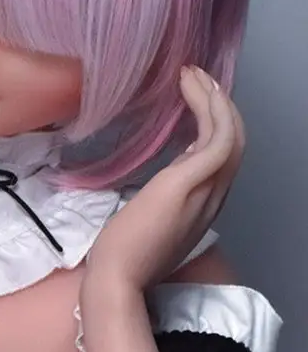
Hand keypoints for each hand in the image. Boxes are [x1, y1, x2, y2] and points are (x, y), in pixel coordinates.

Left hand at [82, 66, 244, 295]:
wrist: (117, 278)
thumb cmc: (124, 254)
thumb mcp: (156, 218)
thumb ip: (170, 195)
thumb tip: (173, 169)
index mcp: (204, 204)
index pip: (223, 157)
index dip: (216, 124)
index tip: (196, 101)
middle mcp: (213, 196)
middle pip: (235, 140)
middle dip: (220, 104)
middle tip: (198, 77)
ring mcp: (205, 190)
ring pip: (231, 133)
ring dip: (215, 99)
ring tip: (193, 74)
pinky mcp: (189, 182)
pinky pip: (215, 137)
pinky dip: (206, 107)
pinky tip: (188, 86)